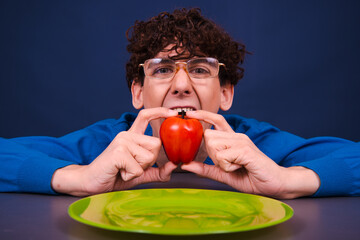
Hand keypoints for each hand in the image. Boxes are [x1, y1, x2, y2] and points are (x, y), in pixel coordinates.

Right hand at [51, 107, 177, 195]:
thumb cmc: (115, 176)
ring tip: (124, 169)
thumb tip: (175, 165)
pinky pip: (138, 168)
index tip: (172, 112)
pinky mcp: (118, 151)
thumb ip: (158, 171)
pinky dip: (131, 175)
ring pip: (149, 157)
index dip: (159, 112)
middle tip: (131, 166)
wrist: (91, 182)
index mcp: (132, 137)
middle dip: (150, 161)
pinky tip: (119, 172)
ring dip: (140, 169)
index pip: (145, 116)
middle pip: (157, 144)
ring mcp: (122, 141)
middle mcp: (127, 135)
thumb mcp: (140, 174)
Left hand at [182, 110, 319, 198]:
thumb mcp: (224, 173)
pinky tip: (240, 168)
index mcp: (233, 139)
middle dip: (211, 154)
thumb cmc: (251, 177)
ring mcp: (242, 141)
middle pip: (209, 136)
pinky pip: (223, 157)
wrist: (276, 184)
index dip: (203, 115)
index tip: (189, 114)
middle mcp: (237, 136)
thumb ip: (206, 168)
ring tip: (235, 166)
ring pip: (214, 145)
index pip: (216, 120)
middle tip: (227, 164)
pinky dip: (227, 167)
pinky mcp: (245, 150)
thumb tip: (185, 164)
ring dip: (220, 162)